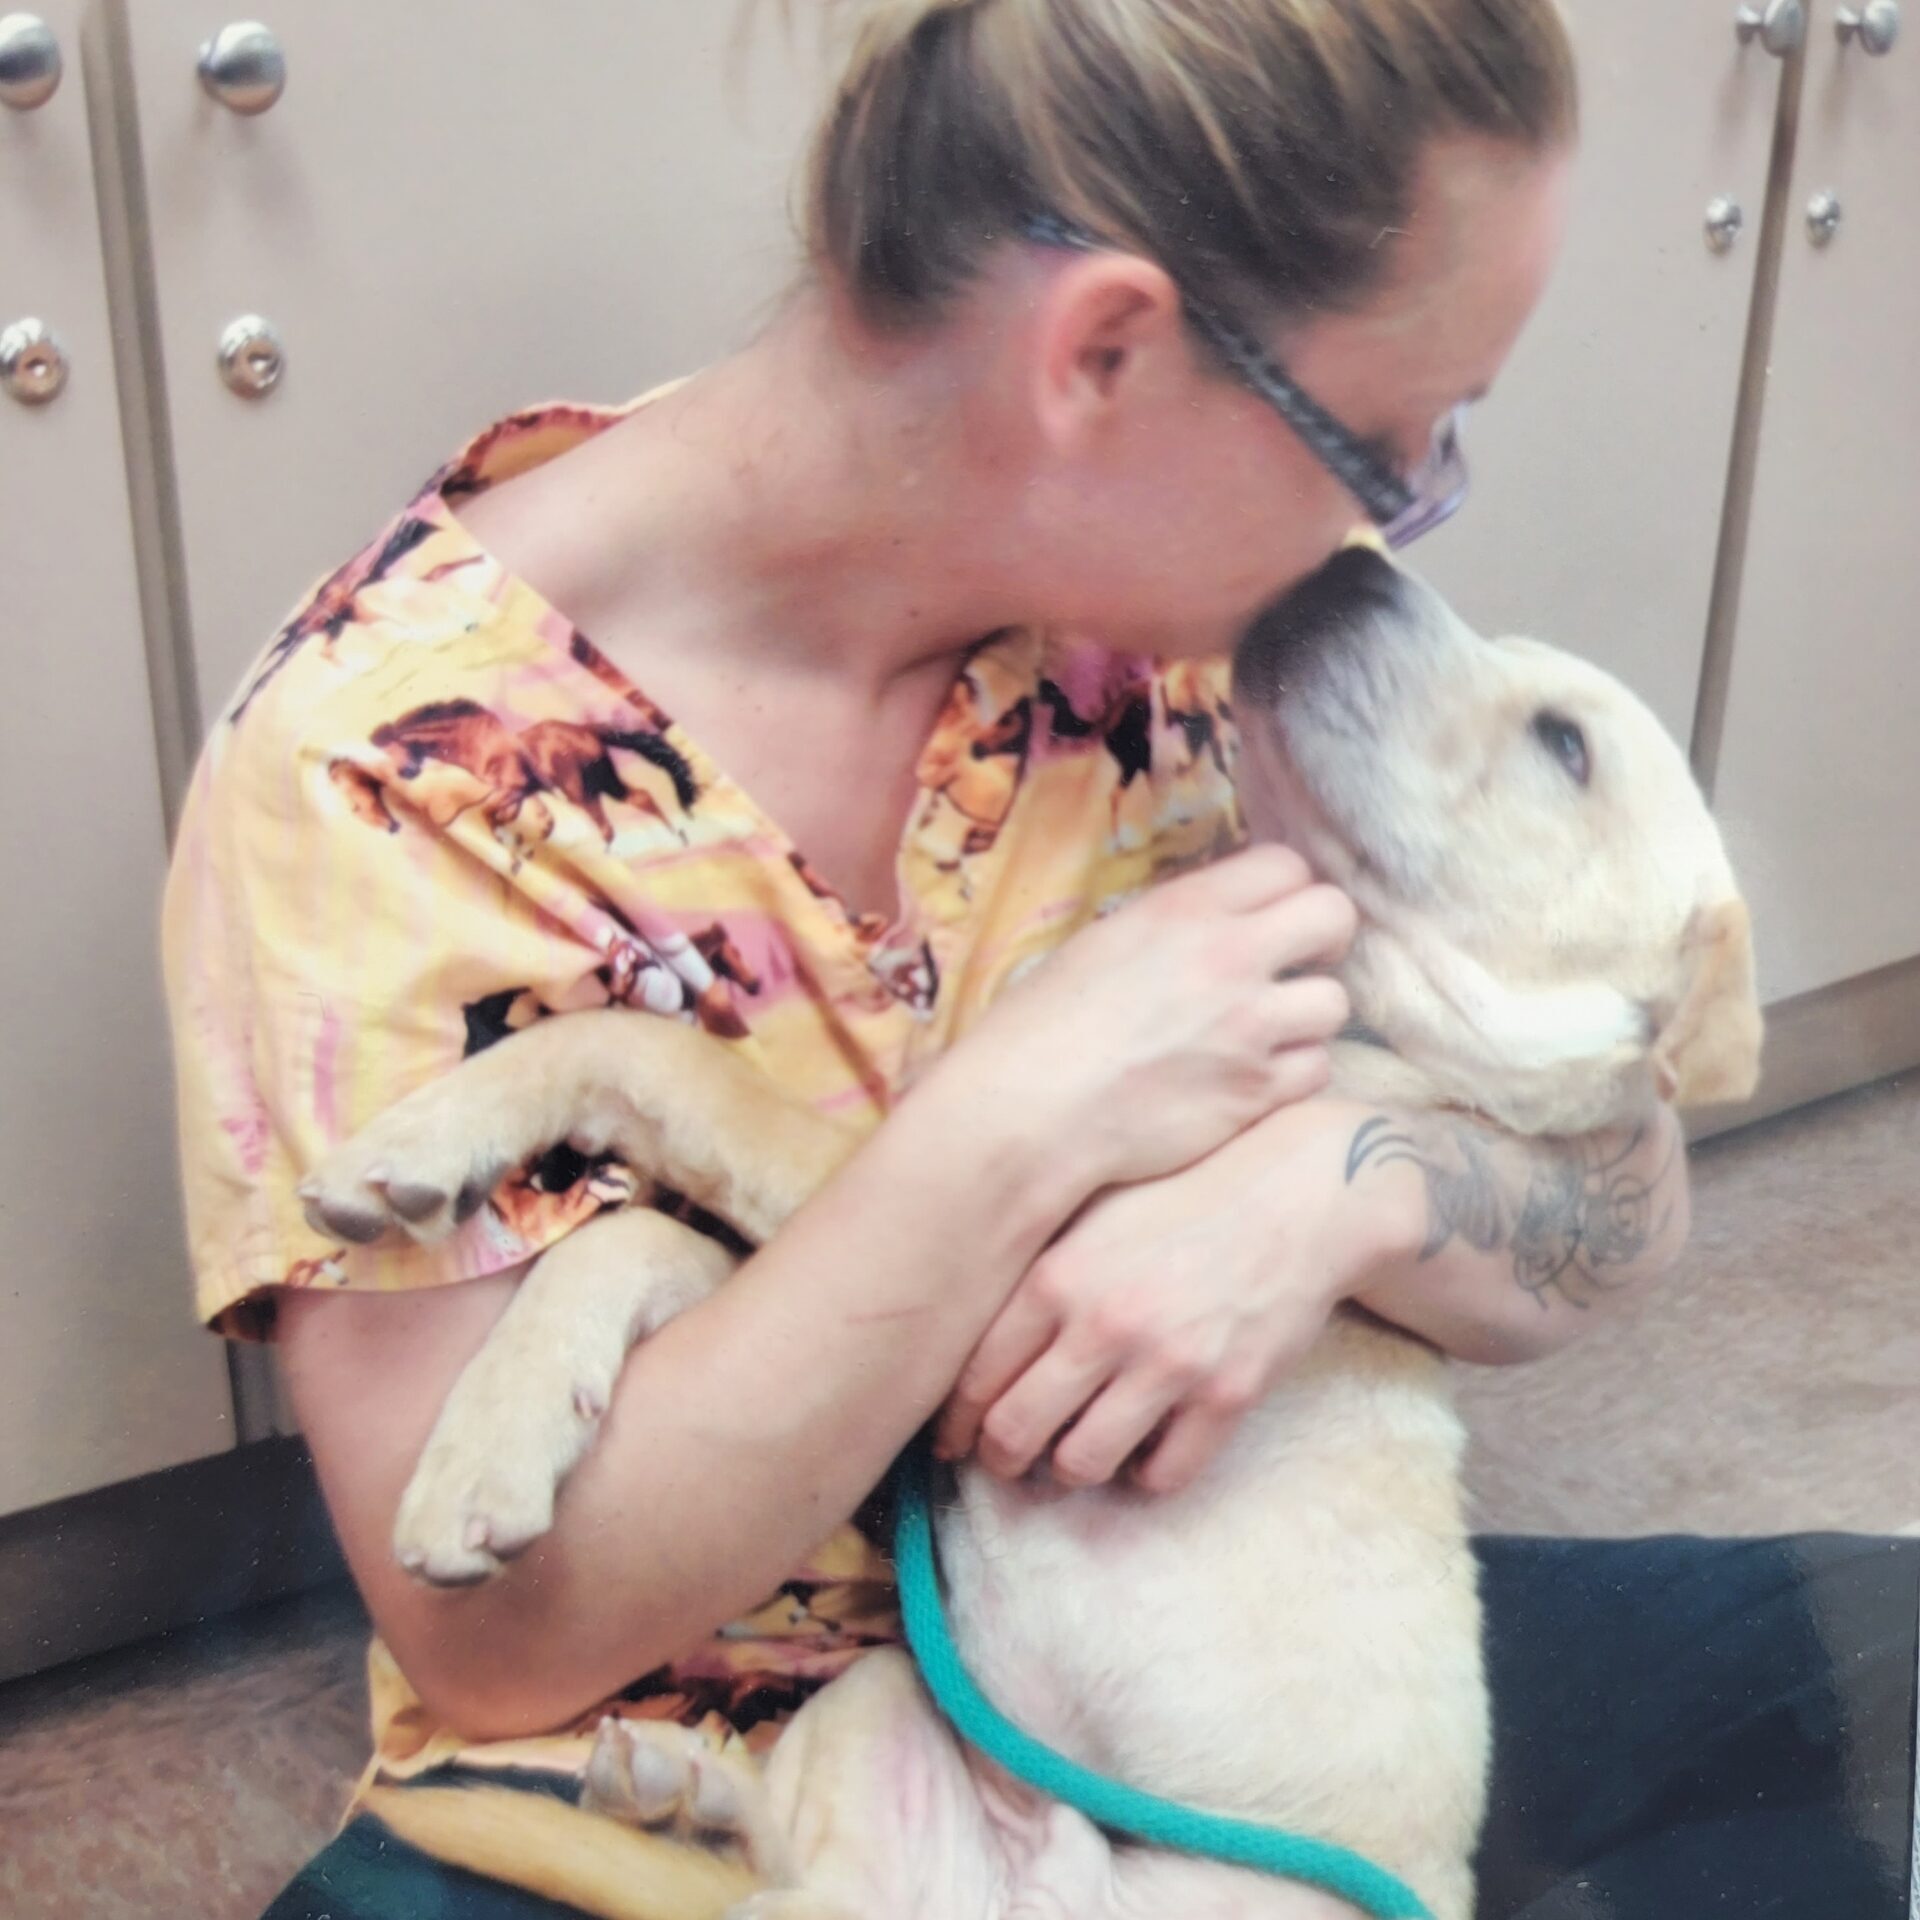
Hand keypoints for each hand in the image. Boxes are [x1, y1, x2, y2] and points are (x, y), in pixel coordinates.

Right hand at [930, 845, 1356, 1194]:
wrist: (1031, 1109)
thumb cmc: (1044, 1025)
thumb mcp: (1107, 941)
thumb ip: (1179, 925)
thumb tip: (1227, 922)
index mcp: (1185, 908)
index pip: (1286, 865)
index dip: (1284, 891)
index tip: (1268, 918)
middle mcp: (1229, 956)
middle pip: (1334, 916)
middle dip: (1321, 940)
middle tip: (1291, 967)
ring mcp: (1250, 1026)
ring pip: (1334, 1002)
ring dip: (1305, 1017)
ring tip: (1266, 1033)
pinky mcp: (1257, 1092)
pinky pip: (1317, 1068)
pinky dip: (1292, 1075)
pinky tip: (1252, 1079)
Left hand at [934, 1097, 1418, 1495]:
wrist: (1294, 1196)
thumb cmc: (1181, 1200)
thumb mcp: (1092, 1215)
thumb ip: (1033, 1275)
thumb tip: (968, 1341)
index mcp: (1058, 1277)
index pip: (976, 1376)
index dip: (957, 1420)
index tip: (956, 1437)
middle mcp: (1105, 1325)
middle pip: (1015, 1432)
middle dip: (1000, 1458)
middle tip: (1007, 1461)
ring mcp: (1168, 1365)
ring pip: (1082, 1464)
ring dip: (1070, 1468)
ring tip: (1076, 1452)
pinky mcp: (1226, 1396)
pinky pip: (1163, 1475)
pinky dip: (1145, 1474)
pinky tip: (1146, 1448)